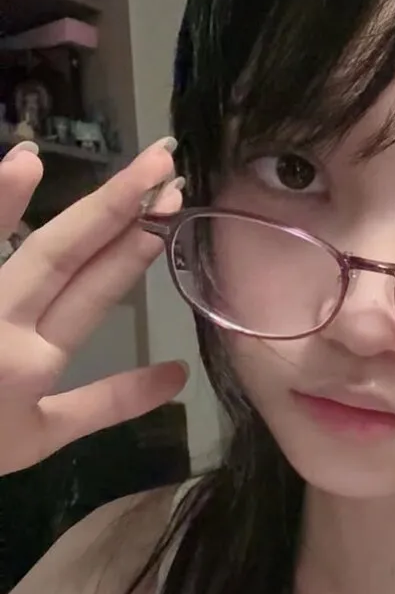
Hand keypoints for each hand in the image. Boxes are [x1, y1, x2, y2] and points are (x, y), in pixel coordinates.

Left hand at [0, 137, 188, 476]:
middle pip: (59, 252)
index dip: (136, 244)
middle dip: (113, 204)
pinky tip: (9, 169)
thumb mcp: (42, 437)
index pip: (95, 289)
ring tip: (39, 156)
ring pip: (0, 245)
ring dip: (16, 198)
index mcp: (33, 361)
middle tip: (159, 159)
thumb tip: (178, 373)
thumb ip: (109, 403)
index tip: (170, 201)